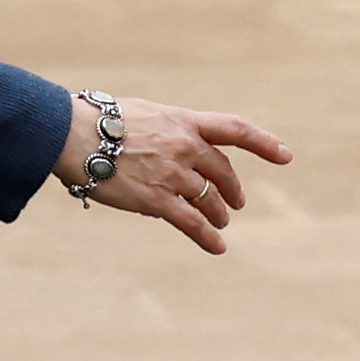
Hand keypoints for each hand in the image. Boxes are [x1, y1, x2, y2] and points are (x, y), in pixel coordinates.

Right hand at [64, 95, 290, 253]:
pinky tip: (218, 247)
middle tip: (235, 203)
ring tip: (220, 223)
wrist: (74, 134)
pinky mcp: (157, 200)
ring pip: (210, 200)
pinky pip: (192, 223)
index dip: (264, 142)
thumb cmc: (98, 122)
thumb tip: (172, 145)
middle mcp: (185, 146)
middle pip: (223, 172)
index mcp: (183, 120)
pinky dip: (208, 237)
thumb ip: (166, 130)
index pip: (235, 129)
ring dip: (218, 214)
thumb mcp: (143, 114)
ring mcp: (173, 174)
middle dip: (231, 190)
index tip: (285, 156)